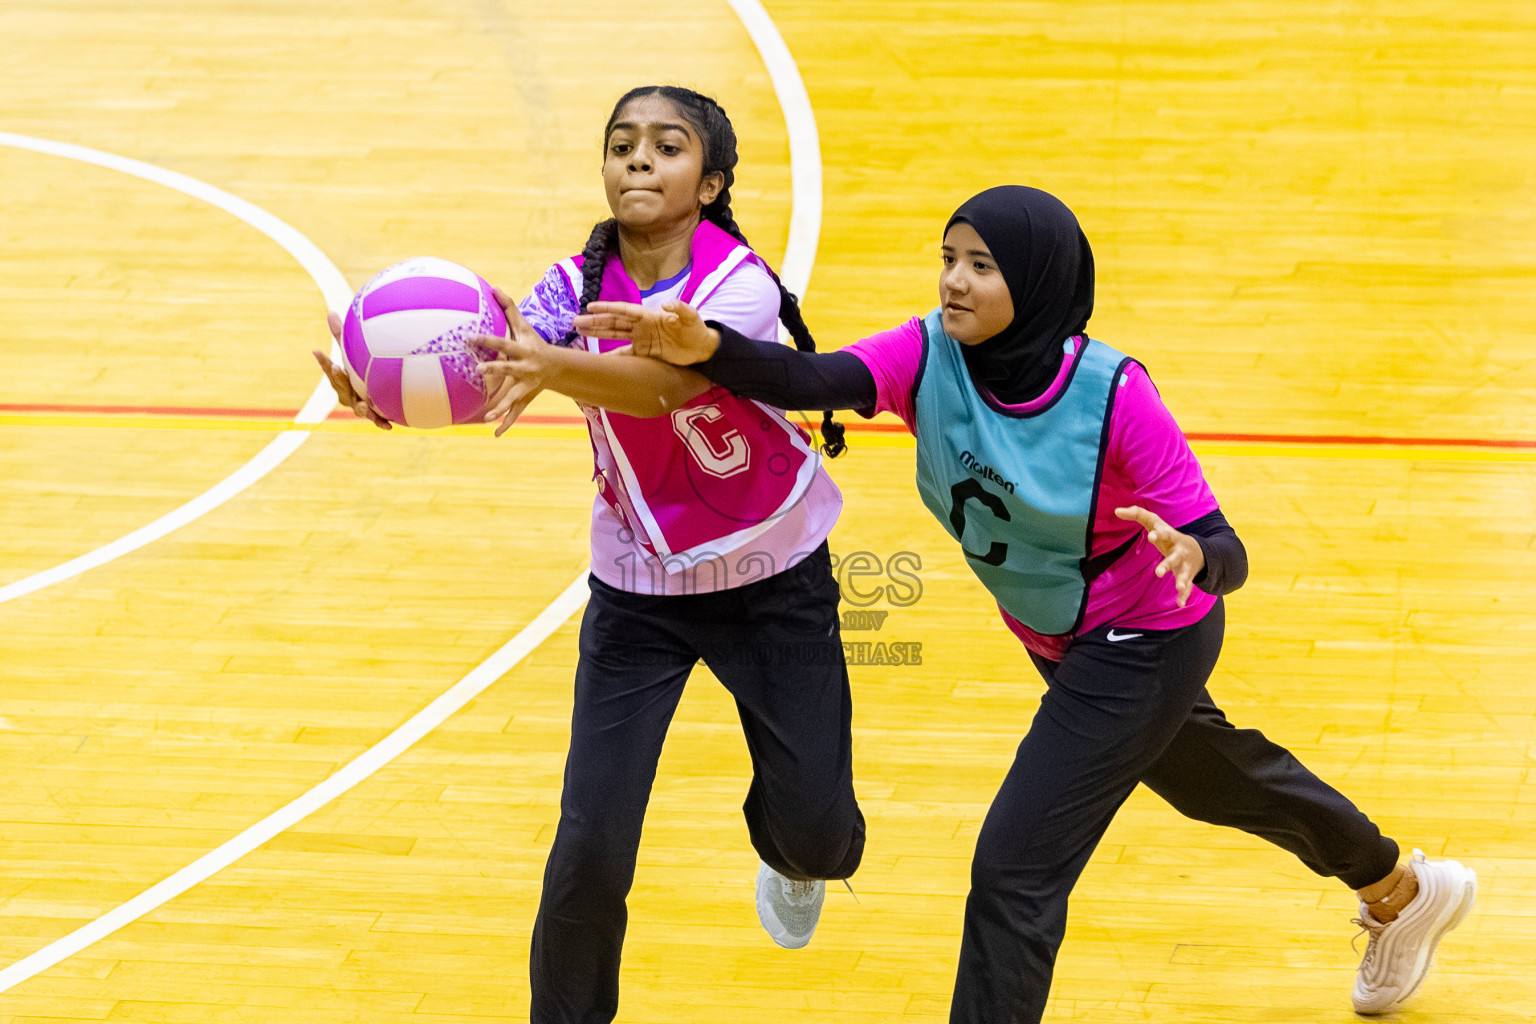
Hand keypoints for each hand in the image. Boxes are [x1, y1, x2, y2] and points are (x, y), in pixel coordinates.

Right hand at [312, 312, 391, 429]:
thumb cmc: (366, 369)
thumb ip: (343, 337)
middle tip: (337, 368)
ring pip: (357, 408)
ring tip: (365, 404)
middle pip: (341, 390)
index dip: (324, 362)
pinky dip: (382, 422)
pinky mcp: (377, 415)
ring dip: (360, 405)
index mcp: (343, 379)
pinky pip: (378, 419)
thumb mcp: (355, 353)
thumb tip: (330, 312)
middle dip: (338, 379)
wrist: (386, 392)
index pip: (331, 369)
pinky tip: (389, 426)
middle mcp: (350, 394)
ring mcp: (362, 406)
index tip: (318, 351)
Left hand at [475, 288, 549, 436]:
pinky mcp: (525, 398)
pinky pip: (515, 413)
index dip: (487, 340)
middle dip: (495, 370)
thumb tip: (494, 287)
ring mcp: (526, 386)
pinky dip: (506, 424)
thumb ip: (509, 308)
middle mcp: (525, 369)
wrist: (557, 367)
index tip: (469, 337)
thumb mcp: (524, 326)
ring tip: (487, 416)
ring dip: (501, 407)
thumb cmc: (534, 342)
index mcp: (523, 351)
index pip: (502, 343)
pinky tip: (495, 434)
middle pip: (508, 368)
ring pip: (513, 397)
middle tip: (478, 370)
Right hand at [573, 299, 719, 364]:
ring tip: (580, 332)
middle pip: (614, 322)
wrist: (703, 349)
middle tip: (575, 322)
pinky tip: (598, 359)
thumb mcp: (692, 317)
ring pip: (614, 335)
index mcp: (649, 316)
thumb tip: (668, 304)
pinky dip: (612, 357)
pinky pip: (624, 354)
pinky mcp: (645, 352)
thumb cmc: (697, 330)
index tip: (590, 308)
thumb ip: (681, 309)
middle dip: (595, 322)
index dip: (607, 309)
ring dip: (598, 334)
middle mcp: (642, 326)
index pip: (624, 311)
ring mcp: (642, 339)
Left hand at [1114, 505, 1204, 606]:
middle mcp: (1179, 551)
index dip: (1158, 534)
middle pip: (1174, 558)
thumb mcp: (1155, 524)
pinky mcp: (1187, 576)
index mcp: (1170, 537)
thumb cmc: (1168, 536)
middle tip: (1159, 572)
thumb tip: (1116, 510)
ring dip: (1182, 580)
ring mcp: (1184, 564)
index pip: (1164, 534)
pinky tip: (1180, 604)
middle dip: (1168, 564)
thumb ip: (1137, 515)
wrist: (1198, 550)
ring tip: (1179, 586)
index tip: (1151, 536)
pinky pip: (1187, 587)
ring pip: (1183, 573)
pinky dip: (1184, 595)